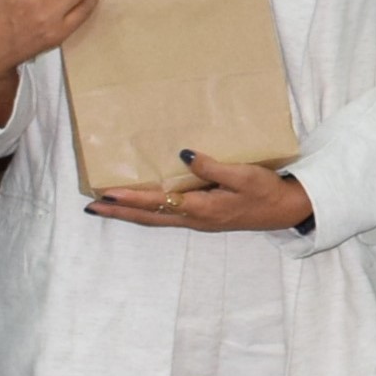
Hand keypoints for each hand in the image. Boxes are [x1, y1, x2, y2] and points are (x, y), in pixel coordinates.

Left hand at [89, 150, 316, 231]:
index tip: (107, 194)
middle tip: (91, 206)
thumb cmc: (266, 191)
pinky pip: (165, 216)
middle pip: (148, 217)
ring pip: (154, 219)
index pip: (158, 203)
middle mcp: (194, 219)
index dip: (131, 198)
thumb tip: (184, 155)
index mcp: (201, 209)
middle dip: (119, 211)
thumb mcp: (244, 176)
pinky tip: (138, 205)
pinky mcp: (202, 217)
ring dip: (129, 213)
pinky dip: (146, 211)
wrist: (284, 211)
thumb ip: (213, 167)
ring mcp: (197, 221)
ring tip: (105, 206)